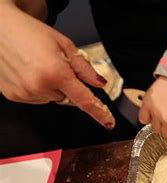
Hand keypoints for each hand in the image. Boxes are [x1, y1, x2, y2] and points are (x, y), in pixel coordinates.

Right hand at [0, 3, 114, 128]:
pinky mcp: (14, 96)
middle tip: (54, 64)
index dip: (99, 112)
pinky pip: (37, 98)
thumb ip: (84, 68)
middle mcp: (39, 86)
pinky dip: (37, 88)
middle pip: (67, 97)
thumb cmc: (29, 32)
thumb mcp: (64, 45)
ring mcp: (25, 93)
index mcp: (56, 72)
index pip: (84, 100)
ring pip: (52, 98)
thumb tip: (100, 83)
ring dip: (51, 87)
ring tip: (38, 66)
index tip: (109, 122)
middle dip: (67, 84)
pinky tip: (28, 72)